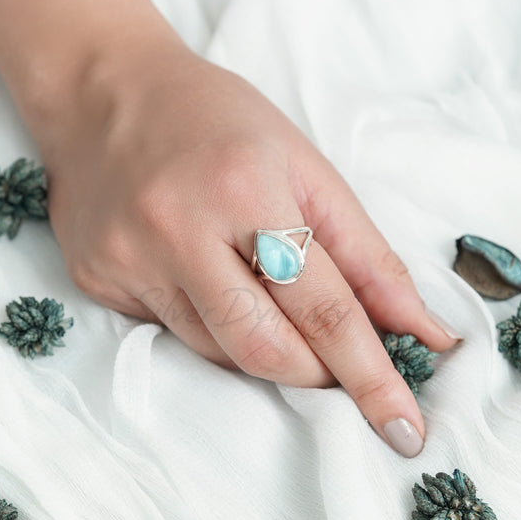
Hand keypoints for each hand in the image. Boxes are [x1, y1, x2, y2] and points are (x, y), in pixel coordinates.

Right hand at [37, 41, 459, 455]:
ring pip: (217, 352)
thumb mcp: (305, 166)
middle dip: (317, 377)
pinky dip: (210, 326)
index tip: (406, 429)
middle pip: (264, 349)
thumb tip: (422, 331)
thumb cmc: (219, 121)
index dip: (371, 374)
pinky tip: (203, 279)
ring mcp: (130, 259)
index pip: (324, 307)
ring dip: (265, 349)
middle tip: (339, 370)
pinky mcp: (98, 279)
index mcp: (246, 188)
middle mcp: (179, 230)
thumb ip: (366, 255)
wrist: (103, 90)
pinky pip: (171, 333)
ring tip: (270, 305)